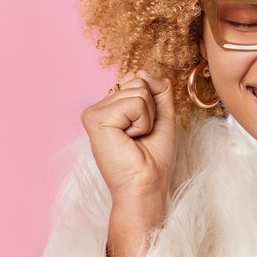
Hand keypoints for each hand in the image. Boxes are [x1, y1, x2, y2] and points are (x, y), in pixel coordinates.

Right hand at [81, 69, 176, 206]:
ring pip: (139, 90)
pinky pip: (135, 103)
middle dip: (151, 108)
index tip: (145, 128)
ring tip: (134, 138)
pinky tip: (129, 139)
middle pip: (139, 80)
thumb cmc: (153, 158)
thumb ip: (158, 91)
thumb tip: (145, 71)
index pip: (138, 77)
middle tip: (140, 135)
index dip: (153, 101)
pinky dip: (141, 123)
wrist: (146, 185)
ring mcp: (94, 112)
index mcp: (111, 106)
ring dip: (147, 117)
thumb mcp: (162, 117)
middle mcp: (100, 106)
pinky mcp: (95, 119)